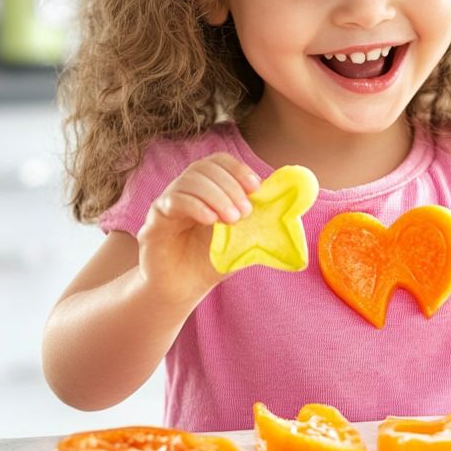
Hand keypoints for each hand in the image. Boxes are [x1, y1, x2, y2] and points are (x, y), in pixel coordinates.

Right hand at [136, 153, 260, 305]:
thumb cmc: (211, 262)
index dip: (238, 169)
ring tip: (232, 220)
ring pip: (189, 181)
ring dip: (216, 195)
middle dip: (230, 185)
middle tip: (245, 211)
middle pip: (204, 168)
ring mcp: (168, 202)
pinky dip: (196, 205)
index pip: (218, 161)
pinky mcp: (155, 220)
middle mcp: (185, 189)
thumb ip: (262, 222)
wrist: (182, 289)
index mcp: (206, 188)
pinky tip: (210, 221)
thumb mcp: (243, 240)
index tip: (256, 187)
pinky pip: (174, 200)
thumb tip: (294, 207)